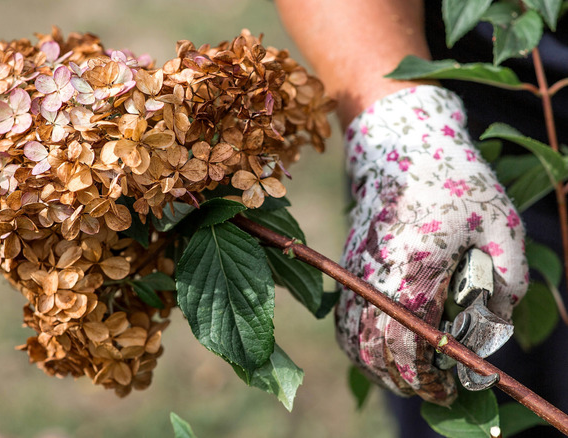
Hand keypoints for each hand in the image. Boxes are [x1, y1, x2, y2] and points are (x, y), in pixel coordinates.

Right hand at [336, 85, 527, 404]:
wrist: (400, 145)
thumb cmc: (454, 180)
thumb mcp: (500, 224)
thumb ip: (507, 279)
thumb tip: (497, 321)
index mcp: (412, 273)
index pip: (408, 345)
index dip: (427, 377)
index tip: (450, 387)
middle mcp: (374, 279)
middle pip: (375, 350)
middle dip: (403, 380)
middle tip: (431, 389)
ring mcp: (355, 272)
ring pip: (353, 338)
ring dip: (376, 365)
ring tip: (405, 376)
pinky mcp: (349, 264)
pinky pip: (343, 316)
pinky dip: (357, 342)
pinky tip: (378, 347)